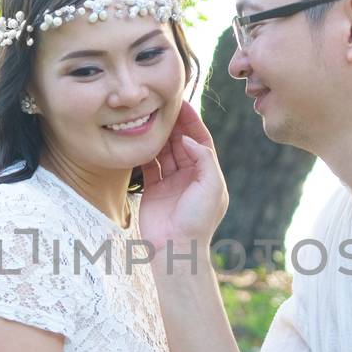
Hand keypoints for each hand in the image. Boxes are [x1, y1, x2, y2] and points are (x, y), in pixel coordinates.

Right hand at [139, 101, 227, 253]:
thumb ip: (204, 159)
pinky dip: (145, 152)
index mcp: (207, 174)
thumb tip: (188, 138)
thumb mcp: (212, 187)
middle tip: (161, 104)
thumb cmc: (198, 221)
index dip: (192, 121)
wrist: (176, 249)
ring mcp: (171, 183)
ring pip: (165, 152)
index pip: (201, 140)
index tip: (181, 103)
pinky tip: (140, 137)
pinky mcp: (153, 190)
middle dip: (173, 124)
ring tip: (149, 115)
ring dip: (158, 135)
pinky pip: (149, 166)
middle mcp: (190, 176)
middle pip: (181, 142)